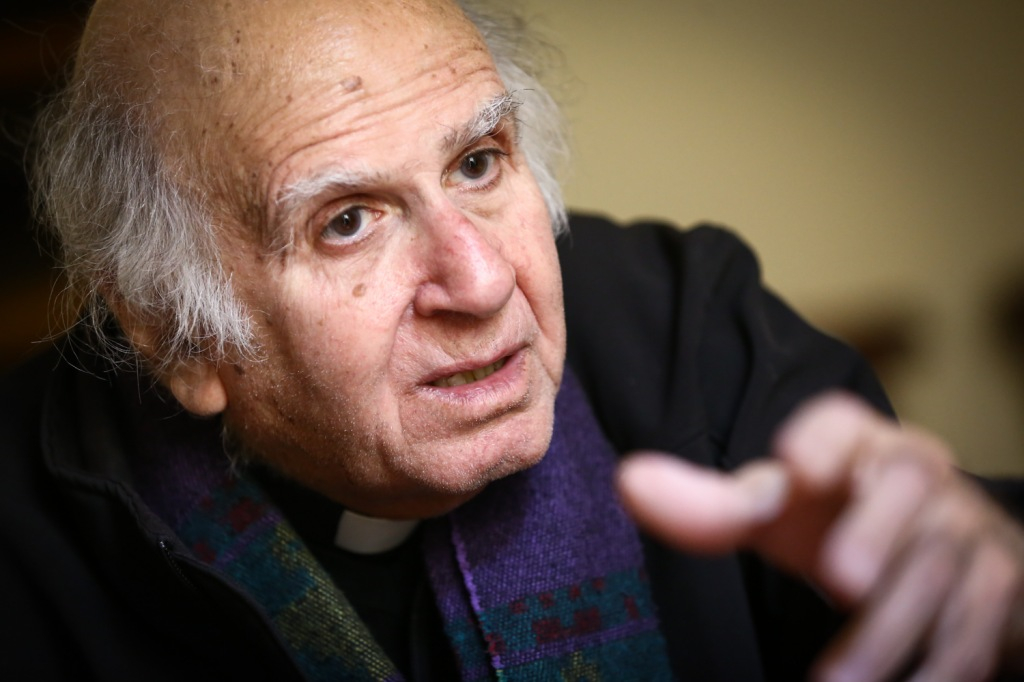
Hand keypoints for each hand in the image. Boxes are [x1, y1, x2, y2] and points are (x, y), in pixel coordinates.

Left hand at [617, 392, 1023, 681]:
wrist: (932, 549)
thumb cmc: (838, 520)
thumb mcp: (777, 513)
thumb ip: (712, 505)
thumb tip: (630, 479)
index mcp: (856, 445)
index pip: (843, 421)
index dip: (822, 436)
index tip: (791, 464)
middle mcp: (917, 474)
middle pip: (911, 479)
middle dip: (879, 527)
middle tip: (843, 577)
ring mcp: (963, 529)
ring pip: (942, 567)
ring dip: (892, 631)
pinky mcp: (998, 586)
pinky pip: (980, 628)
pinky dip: (944, 668)